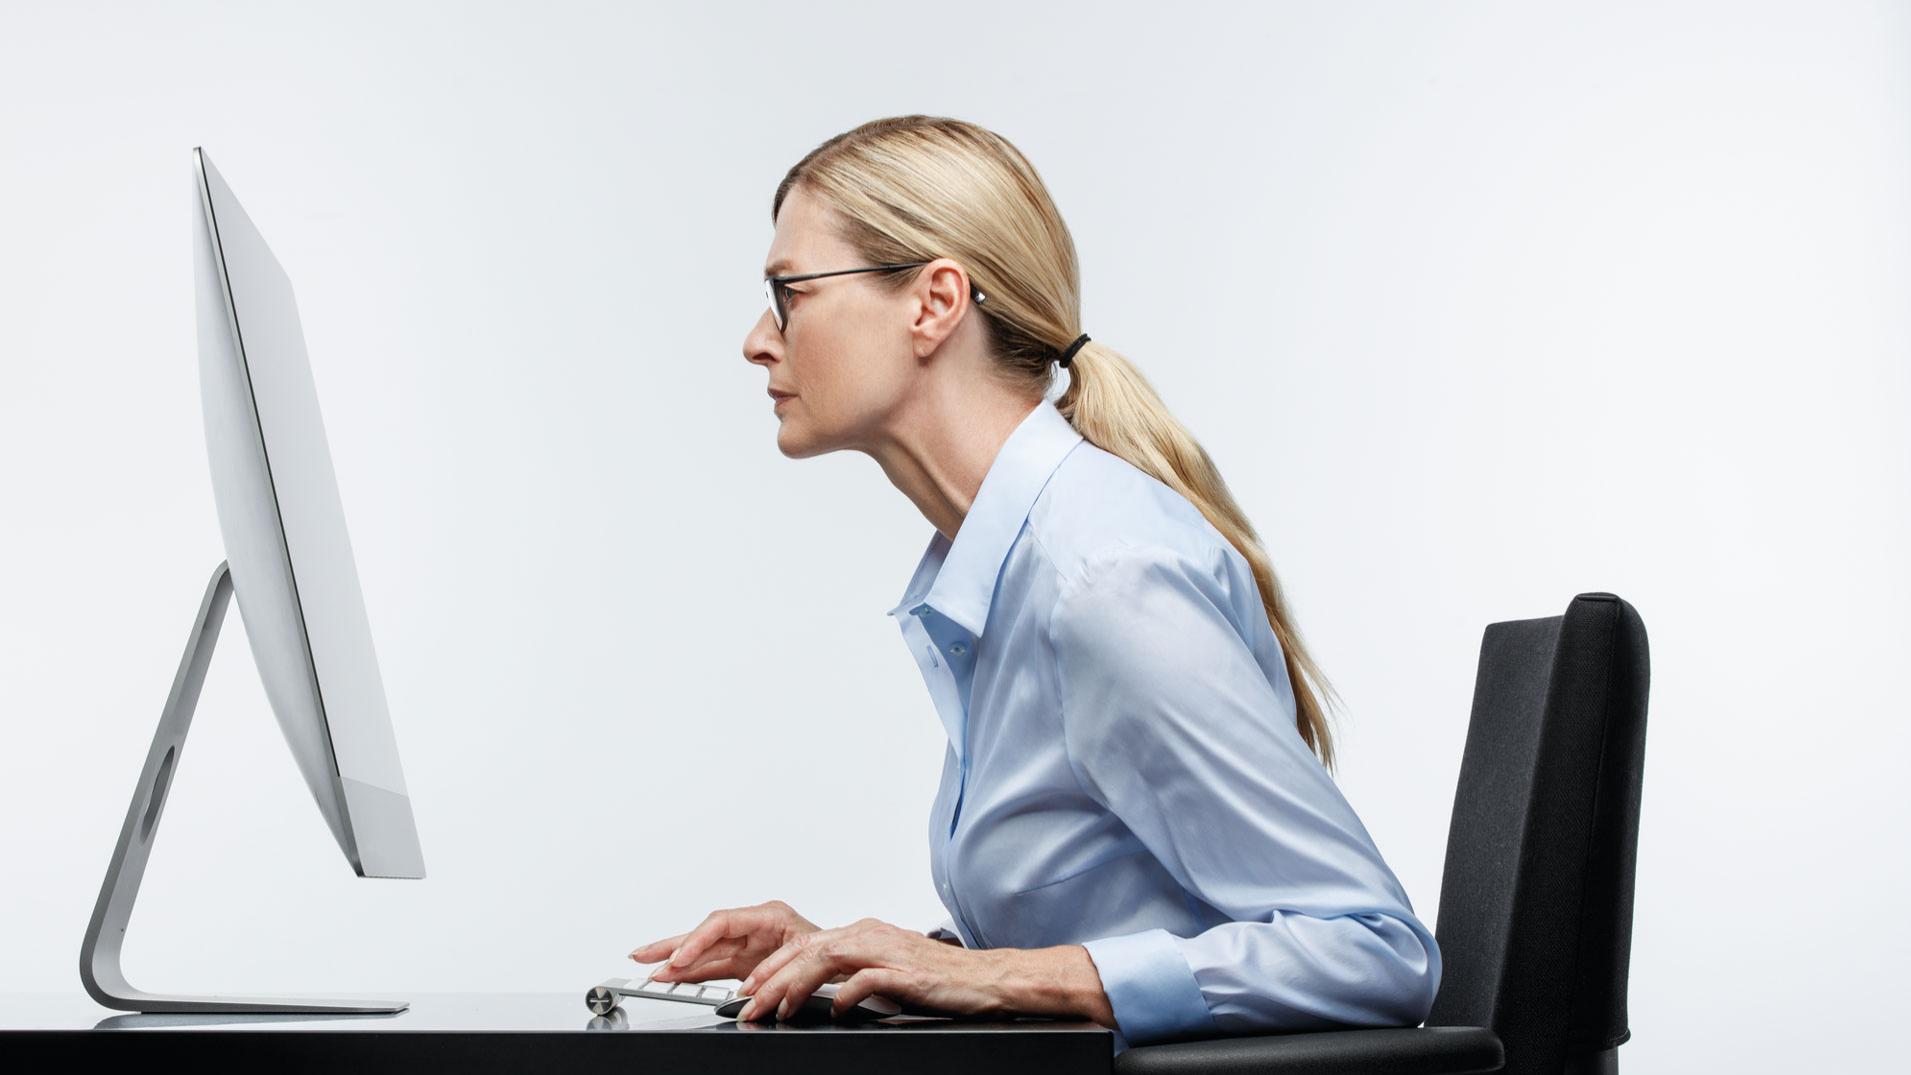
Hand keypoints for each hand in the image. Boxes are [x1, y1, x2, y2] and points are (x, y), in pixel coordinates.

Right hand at [630, 899, 821, 984]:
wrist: (851, 964)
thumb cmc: (836, 956)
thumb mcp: (809, 961)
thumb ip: (775, 975)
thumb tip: (745, 996)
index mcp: (770, 916)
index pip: (722, 923)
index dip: (696, 941)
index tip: (678, 960)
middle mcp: (755, 927)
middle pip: (705, 935)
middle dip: (672, 946)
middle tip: (642, 956)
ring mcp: (749, 945)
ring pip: (704, 951)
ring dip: (675, 961)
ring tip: (647, 968)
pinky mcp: (746, 962)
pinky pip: (713, 967)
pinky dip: (692, 973)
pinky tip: (672, 977)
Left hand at [735, 916, 1017, 1022]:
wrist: (986, 978)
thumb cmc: (939, 978)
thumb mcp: (887, 969)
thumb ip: (853, 972)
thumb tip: (819, 992)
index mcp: (864, 932)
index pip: (805, 944)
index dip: (772, 967)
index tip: (750, 989)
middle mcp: (871, 934)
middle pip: (806, 948)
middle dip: (770, 978)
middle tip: (748, 1004)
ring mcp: (887, 951)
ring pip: (826, 959)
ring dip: (794, 985)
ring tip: (777, 1010)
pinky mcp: (906, 973)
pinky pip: (864, 980)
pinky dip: (843, 994)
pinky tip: (834, 1010)